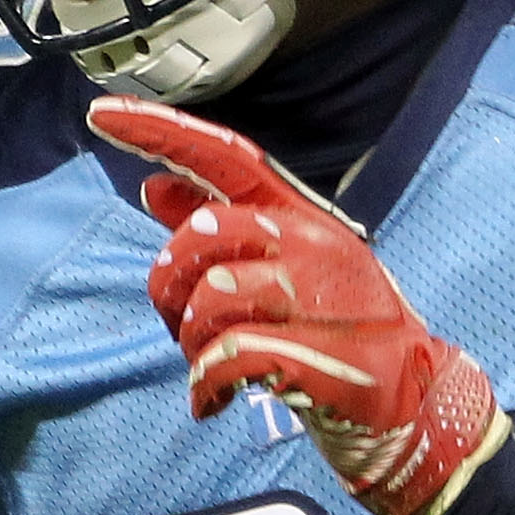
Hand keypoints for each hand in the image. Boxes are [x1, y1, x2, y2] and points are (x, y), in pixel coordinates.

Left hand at [89, 97, 508, 514]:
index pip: (226, 156)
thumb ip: (222, 227)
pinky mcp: (317, 354)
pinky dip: (204, 385)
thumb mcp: (287, 268)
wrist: (413, 402)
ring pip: (210, 299)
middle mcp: (310, 244)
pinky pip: (227, 358)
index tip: (101, 113)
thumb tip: (153, 187)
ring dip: (190, 344)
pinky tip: (212, 401)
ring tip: (209, 366)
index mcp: (300, 215)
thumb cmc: (338, 333)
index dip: (161, 131)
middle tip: (181, 326)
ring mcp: (319, 297)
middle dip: (170, 286)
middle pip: (202, 234)